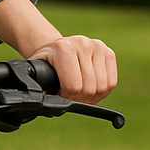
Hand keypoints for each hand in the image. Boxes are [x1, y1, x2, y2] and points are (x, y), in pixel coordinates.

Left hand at [0, 0, 117, 103]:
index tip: (59, 95)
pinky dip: (102, 91)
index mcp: (63, 47)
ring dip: (92, 96)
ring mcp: (97, 46)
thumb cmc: (46, 65)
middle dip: (80, 98)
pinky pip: (112, 82)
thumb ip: (41, 89)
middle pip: (89, 88)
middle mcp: (82, 43)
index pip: (74, 86)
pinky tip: (90, 87)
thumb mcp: (37, 74)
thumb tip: (46, 106)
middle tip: (70, 95)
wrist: (54, 47)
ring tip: (79, 92)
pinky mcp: (108, 52)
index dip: (67, 98)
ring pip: (103, 87)